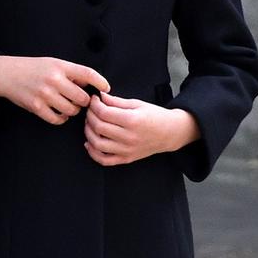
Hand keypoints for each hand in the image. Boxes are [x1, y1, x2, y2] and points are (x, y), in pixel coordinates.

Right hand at [0, 56, 110, 124]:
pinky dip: (61, 118)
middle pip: (82, 97)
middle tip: (81, 100)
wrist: (7, 74)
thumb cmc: (34, 68)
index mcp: (60, 66)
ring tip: (69, 105)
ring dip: (73, 110)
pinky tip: (60, 113)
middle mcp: (53, 80)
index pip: (87, 73)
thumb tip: (91, 84)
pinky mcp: (36, 107)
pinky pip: (57, 119)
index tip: (106, 88)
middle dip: (84, 101)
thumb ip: (71, 72)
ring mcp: (44, 94)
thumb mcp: (54, 63)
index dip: (100, 82)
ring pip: (71, 110)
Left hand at [84, 92, 200, 165]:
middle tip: (90, 110)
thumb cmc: (155, 116)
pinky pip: (104, 160)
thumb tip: (100, 97)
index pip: (104, 113)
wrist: (170, 132)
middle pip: (99, 127)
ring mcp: (127, 150)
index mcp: (132, 120)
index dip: (94, 105)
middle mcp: (129, 137)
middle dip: (90, 116)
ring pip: (98, 144)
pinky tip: (90, 143)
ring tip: (89, 124)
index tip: (94, 100)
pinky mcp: (126, 159)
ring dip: (88, 132)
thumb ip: (116, 101)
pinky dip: (93, 153)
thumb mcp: (137, 104)